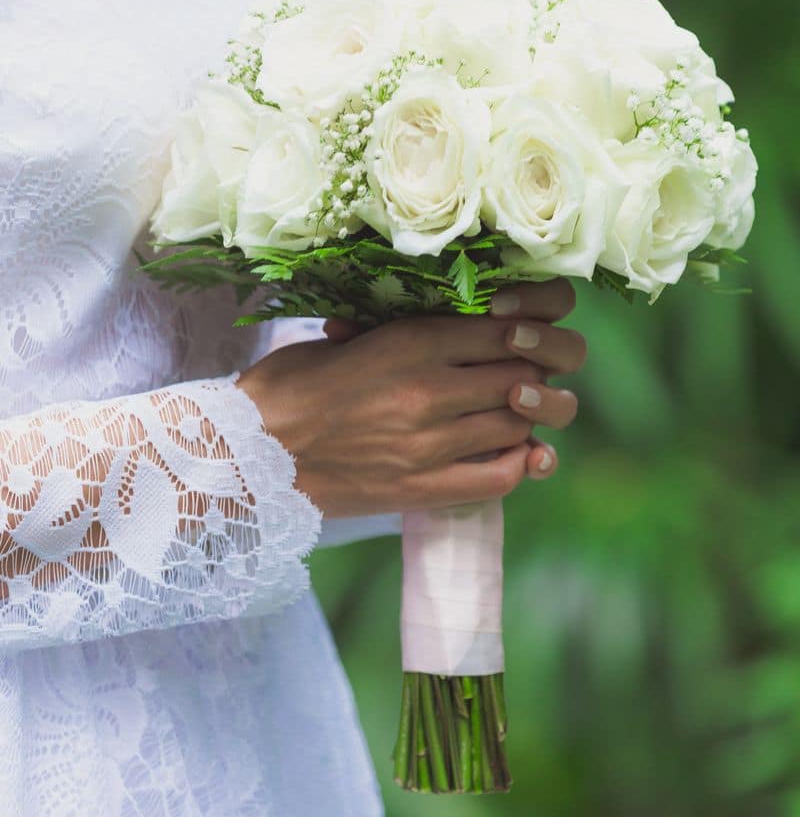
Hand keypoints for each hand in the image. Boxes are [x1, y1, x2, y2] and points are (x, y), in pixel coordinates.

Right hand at [235, 280, 584, 516]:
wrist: (248, 456)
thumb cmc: (290, 387)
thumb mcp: (350, 338)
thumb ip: (411, 332)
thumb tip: (467, 326)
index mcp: (408, 343)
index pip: (506, 331)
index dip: (529, 331)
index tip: (525, 334)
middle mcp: (427, 391)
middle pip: (522, 376)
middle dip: (534, 371)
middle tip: (526, 372)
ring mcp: (428, 445)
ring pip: (518, 424)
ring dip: (527, 415)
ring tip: (513, 409)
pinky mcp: (422, 490)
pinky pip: (500, 477)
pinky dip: (521, 463)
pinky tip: (516, 452)